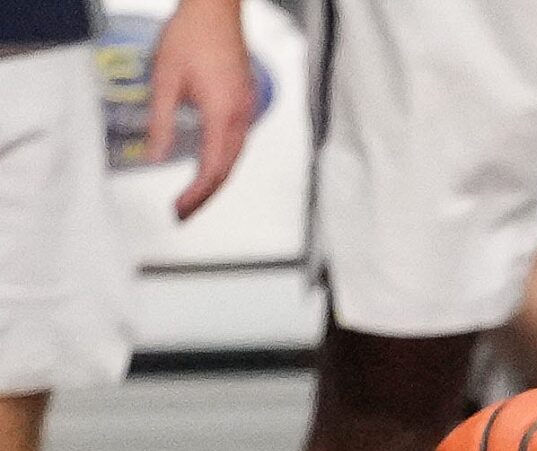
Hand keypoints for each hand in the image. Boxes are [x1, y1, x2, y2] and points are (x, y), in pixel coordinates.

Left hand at [149, 0, 255, 220]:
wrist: (216, 9)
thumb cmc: (191, 36)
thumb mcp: (164, 79)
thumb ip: (162, 122)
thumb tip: (157, 156)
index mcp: (222, 115)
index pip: (212, 169)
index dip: (196, 195)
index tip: (179, 210)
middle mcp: (240, 117)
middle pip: (227, 170)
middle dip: (206, 196)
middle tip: (185, 212)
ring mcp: (246, 110)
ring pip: (235, 158)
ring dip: (216, 180)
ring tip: (196, 195)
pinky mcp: (245, 102)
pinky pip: (238, 142)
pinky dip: (224, 160)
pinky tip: (210, 163)